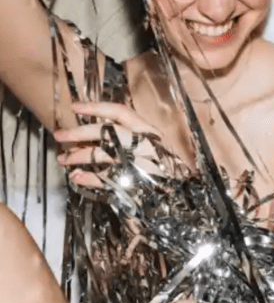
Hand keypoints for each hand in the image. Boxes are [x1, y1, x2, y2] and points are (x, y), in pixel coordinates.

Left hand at [55, 102, 170, 188]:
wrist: (183, 196)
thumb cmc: (166, 170)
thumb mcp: (151, 147)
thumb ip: (131, 139)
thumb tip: (100, 133)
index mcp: (149, 132)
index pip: (121, 113)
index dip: (97, 108)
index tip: (76, 106)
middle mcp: (144, 144)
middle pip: (106, 132)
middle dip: (79, 133)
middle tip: (60, 135)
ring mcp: (139, 163)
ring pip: (102, 154)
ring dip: (78, 156)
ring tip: (64, 159)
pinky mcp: (134, 182)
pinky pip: (104, 178)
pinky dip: (88, 178)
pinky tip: (77, 177)